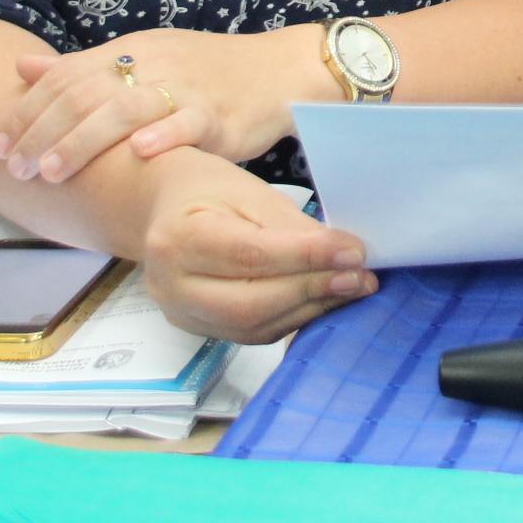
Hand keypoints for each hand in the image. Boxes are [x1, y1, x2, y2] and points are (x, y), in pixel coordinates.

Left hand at [0, 26, 333, 181]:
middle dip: (42, 132)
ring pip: (126, 108)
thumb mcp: (142, 57)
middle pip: (85, 93)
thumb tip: (22, 68)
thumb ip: (83, 67)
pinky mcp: (219, 113)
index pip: (65, 76)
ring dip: (83, 140)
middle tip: (14, 167)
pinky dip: (162, 136)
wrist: (277, 70)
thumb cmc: (206, 72)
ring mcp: (186, 88)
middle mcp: (152, 64)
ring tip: (52, 170)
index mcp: (130, 49)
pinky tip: (137, 153)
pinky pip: (188, 122)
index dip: (27, 111)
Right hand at [138, 149, 377, 343]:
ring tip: (351, 287)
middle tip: (360, 275)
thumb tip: (343, 255)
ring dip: (310, 307)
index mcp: (178, 238)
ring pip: (254, 325)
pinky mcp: (198, 328)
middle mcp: (172, 284)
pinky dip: (293, 317)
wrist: (162, 206)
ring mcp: (181, 313)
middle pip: (250, 302)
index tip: (353, 252)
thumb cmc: (205, 189)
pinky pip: (252, 333)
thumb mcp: (248, 191)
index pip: (250, 254)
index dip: (306, 257)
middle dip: (313, 289)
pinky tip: (324, 299)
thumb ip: (291, 227)